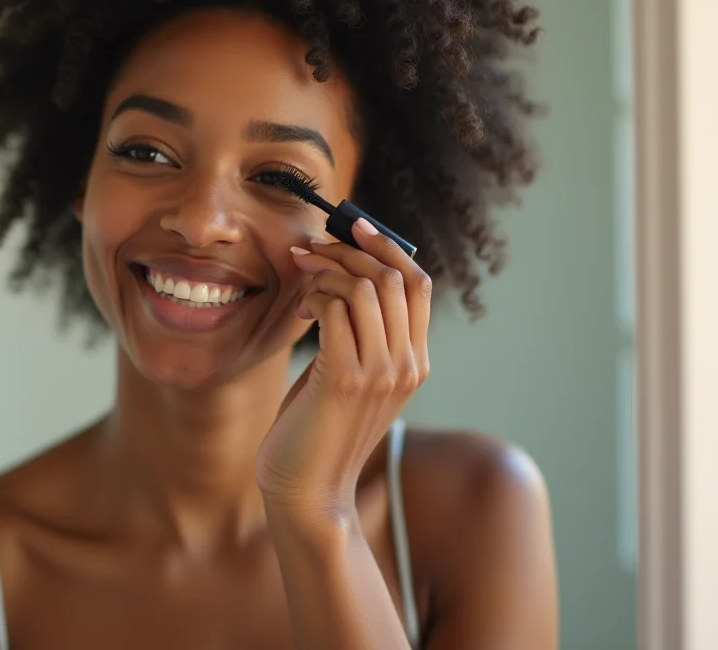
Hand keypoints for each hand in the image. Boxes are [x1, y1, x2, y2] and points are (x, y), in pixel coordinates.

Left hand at [255, 217, 431, 524]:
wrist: (307, 492)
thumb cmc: (316, 431)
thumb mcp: (346, 376)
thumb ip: (355, 334)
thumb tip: (338, 279)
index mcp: (414, 361)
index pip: (418, 283)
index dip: (387, 246)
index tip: (352, 225)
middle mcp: (407, 364)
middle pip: (394, 276)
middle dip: (348, 250)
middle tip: (308, 247)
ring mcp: (381, 372)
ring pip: (366, 288)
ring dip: (326, 271)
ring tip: (299, 278)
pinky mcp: (346, 378)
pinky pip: (337, 311)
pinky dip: (315, 297)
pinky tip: (299, 310)